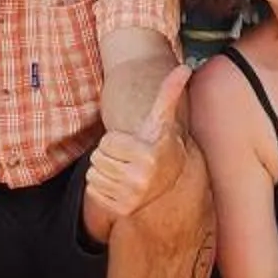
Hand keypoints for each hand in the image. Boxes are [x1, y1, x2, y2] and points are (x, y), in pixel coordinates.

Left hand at [87, 63, 193, 220]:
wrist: (167, 177)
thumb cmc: (158, 142)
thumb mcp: (161, 118)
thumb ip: (169, 92)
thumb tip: (185, 67)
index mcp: (148, 155)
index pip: (106, 143)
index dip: (116, 140)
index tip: (133, 145)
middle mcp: (141, 179)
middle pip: (97, 159)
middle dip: (108, 156)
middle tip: (127, 158)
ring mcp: (131, 197)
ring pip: (93, 175)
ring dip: (104, 171)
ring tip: (124, 170)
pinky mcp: (121, 211)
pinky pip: (92, 191)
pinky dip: (101, 187)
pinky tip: (119, 185)